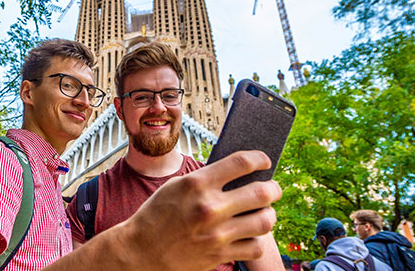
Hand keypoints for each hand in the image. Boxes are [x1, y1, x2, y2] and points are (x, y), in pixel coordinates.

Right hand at [119, 150, 281, 270]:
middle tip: (272, 189)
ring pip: (265, 221)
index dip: (260, 159)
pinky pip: (255, 247)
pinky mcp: (219, 255)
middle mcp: (210, 207)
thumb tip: (238, 171)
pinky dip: (256, 240)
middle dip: (274, 188)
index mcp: (197, 184)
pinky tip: (250, 235)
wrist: (140, 250)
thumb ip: (206, 178)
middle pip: (262, 192)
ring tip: (263, 212)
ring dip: (269, 215)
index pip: (242, 162)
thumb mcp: (176, 186)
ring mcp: (217, 233)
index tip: (264, 161)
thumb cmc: (157, 215)